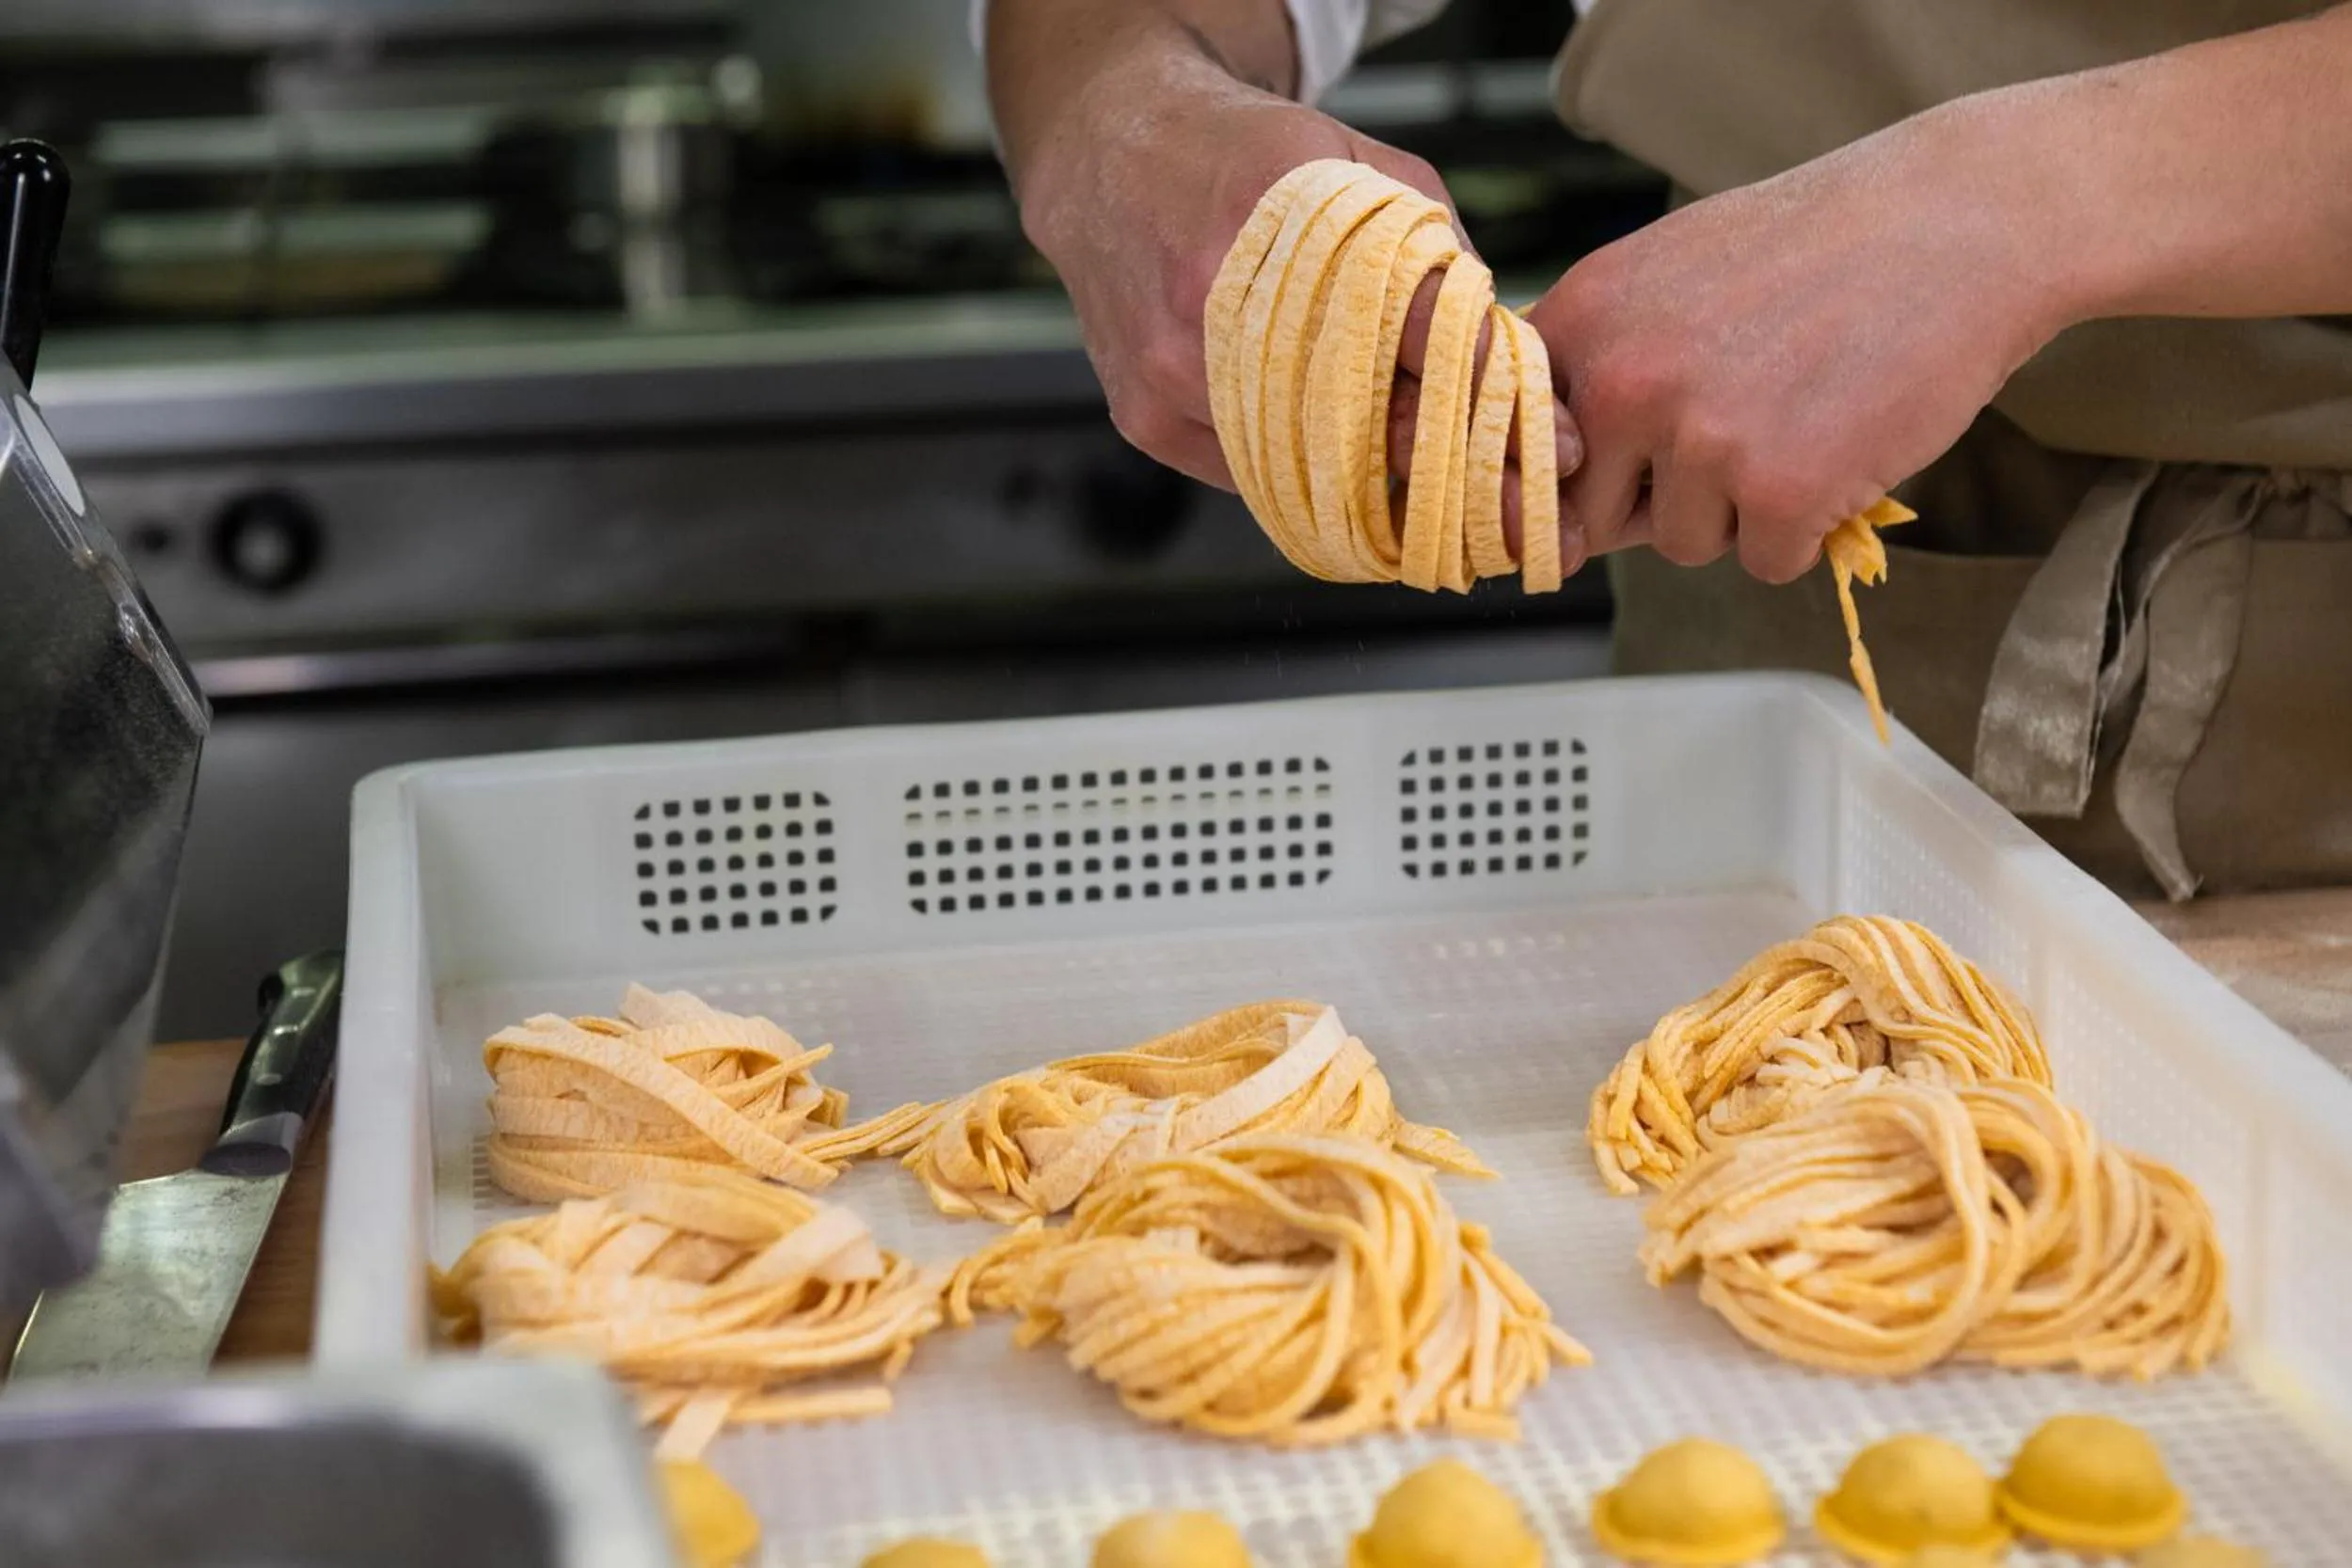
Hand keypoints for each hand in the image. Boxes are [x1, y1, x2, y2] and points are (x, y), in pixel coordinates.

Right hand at [1015, 44, 1580, 561]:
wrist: (1113, 165)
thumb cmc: (1253, 162)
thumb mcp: (1363, 168)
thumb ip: (1437, 256)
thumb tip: (1511, 362)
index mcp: (1272, 206)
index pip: (1401, 318)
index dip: (1481, 386)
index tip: (1544, 443)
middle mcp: (1212, 295)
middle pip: (1355, 418)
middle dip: (1444, 463)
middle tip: (1509, 499)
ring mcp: (1171, 369)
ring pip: (1303, 467)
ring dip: (1384, 490)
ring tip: (1448, 501)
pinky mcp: (1148, 419)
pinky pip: (1253, 477)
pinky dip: (1310, 478)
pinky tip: (1349, 467)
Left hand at [1524, 110, 2066, 581]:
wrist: (1957, 222)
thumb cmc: (1817, 250)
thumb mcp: (1671, 274)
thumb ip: (1602, 366)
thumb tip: (1558, 506)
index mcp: (1582, 319)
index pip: (1518, 448)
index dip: (1571, 472)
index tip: (1612, 469)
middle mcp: (1622, 381)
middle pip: (1595, 515)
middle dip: (1657, 496)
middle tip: (1740, 425)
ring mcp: (1697, 440)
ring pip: (1681, 543)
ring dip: (1738, 510)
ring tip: (1799, 417)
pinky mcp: (1777, 493)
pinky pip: (1763, 562)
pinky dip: (1807, 529)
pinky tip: (1841, 447)